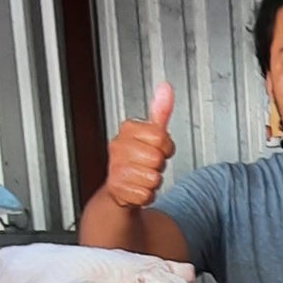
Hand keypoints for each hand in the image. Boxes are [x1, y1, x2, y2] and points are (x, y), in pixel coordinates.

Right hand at [105, 82, 175, 213]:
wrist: (120, 185)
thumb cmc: (138, 157)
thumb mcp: (151, 132)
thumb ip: (161, 111)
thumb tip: (166, 88)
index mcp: (128, 129)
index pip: (161, 137)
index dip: (166, 146)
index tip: (158, 148)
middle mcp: (119, 147)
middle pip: (157, 159)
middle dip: (159, 165)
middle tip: (148, 163)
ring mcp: (116, 168)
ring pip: (153, 178)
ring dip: (153, 181)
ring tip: (142, 175)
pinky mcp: (117, 189)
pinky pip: (147, 194)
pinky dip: (147, 195)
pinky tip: (137, 187)